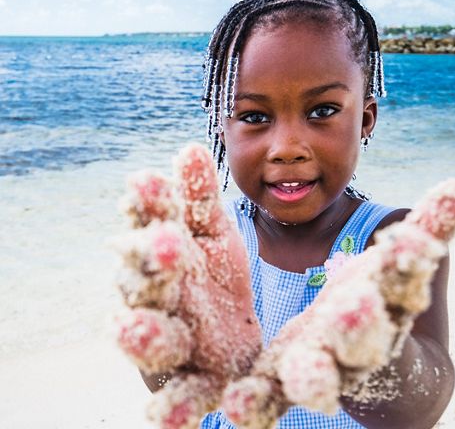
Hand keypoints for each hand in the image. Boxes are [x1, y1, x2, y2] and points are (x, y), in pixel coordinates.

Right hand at [114, 143, 261, 428]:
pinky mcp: (188, 387)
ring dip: (141, 336)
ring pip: (151, 341)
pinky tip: (164, 417)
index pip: (148, 229)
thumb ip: (199, 198)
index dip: (146, 209)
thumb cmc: (212, 279)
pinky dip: (170, 411)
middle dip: (148, 264)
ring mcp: (169, 347)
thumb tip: (188, 145)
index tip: (143, 182)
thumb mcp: (213, 235)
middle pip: (144, 282)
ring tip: (131, 328)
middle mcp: (154, 301)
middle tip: (162, 243)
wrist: (231, 338)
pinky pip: (176, 400)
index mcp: (161, 259)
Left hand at [220, 178, 454, 428]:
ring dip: (312, 377)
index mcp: (392, 306)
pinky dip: (256, 406)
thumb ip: (432, 227)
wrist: (389, 376)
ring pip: (318, 375)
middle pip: (365, 338)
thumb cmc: (390, 303)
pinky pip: (271, 398)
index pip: (404, 285)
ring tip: (307, 380)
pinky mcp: (285, 381)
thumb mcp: (407, 265)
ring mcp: (324, 367)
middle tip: (355, 305)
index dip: (409, 264)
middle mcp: (362, 343)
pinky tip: (237, 407)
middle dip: (362, 324)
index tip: (411, 240)